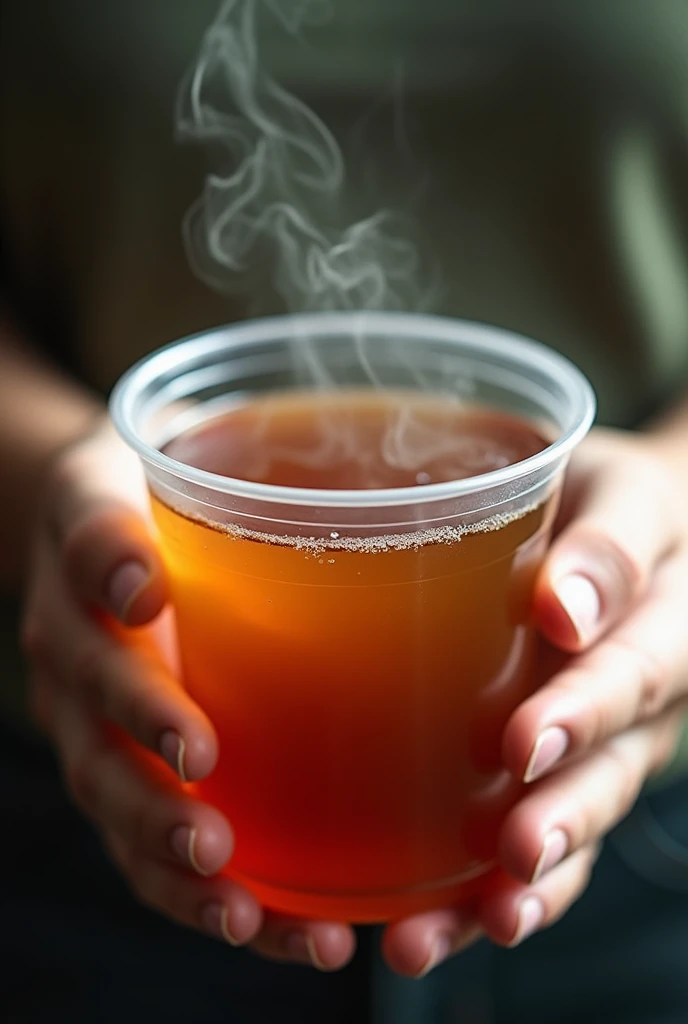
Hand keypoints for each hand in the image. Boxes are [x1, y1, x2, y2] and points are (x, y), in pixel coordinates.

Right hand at [21, 417, 354, 970]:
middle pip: (97, 737)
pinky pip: (154, 846)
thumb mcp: (136, 484)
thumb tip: (180, 565)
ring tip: (238, 912)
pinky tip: (275, 929)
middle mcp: (78, 664)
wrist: (90, 540)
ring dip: (174, 869)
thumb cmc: (139, 511)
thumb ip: (150, 516)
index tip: (147, 602)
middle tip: (207, 830)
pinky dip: (207, 895)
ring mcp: (97, 730)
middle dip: (149, 789)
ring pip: (119, 811)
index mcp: (83, 576)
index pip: (88, 571)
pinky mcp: (131, 773)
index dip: (113, 581)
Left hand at [382, 427, 687, 976]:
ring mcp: (597, 747)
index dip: (585, 712)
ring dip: (532, 881)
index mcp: (664, 628)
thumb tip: (566, 606)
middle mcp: (636, 706)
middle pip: (609, 773)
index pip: (634, 674)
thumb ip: (607, 548)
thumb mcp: (624, 499)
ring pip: (574, 824)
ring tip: (483, 921)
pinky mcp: (551, 769)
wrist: (620, 526)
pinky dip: (490, 888)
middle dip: (563, 817)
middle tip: (517, 852)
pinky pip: (533, 837)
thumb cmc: (612, 503)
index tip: (526, 740)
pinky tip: (438, 923)